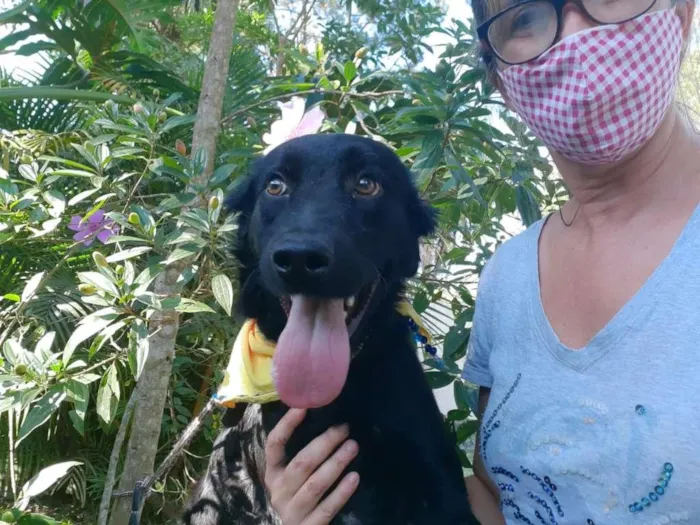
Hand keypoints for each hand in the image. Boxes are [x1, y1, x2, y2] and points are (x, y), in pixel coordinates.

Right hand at [264, 408, 359, 524]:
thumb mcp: (293, 479)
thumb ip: (304, 457)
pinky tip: (355, 477)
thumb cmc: (299, 498)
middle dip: (325, 444)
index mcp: (273, 475)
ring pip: (315, 485)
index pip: (273, 446)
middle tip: (344, 429)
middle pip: (301, 463)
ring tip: (353, 446)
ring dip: (336, 463)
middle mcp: (279, 492)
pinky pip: (327, 508)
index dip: (286, 426)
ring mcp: (293, 511)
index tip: (303, 407)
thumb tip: (327, 422)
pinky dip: (342, 492)